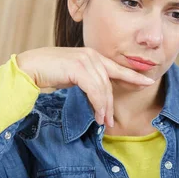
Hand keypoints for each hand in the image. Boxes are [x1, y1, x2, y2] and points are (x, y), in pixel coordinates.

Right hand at [16, 47, 154, 126]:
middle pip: (109, 83)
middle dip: (111, 104)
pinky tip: (97, 115)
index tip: (148, 82)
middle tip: (110, 122)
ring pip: (103, 89)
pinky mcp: (78, 68)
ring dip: (104, 108)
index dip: (133, 76)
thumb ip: (89, 81)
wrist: (30, 67)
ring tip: (103, 122)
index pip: (117, 68)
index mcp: (93, 56)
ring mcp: (85, 60)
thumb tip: (100, 98)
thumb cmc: (50, 72)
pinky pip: (94, 91)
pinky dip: (97, 104)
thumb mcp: (74, 76)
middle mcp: (92, 55)